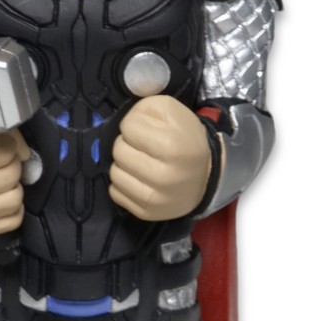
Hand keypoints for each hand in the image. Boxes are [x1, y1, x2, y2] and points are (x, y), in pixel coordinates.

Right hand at [0, 130, 29, 236]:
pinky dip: (13, 208)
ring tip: (3, 182)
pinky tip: (1, 198)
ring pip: (15, 199)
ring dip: (14, 187)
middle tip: (4, 164)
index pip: (2, 153)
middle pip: (10, 176)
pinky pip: (14, 220)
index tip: (1, 146)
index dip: (8, 146)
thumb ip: (0, 135)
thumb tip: (24, 153)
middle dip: (13, 165)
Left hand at [109, 96, 212, 221]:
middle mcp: (162, 176)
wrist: (207, 176)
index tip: (146, 130)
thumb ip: (146, 107)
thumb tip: (125, 122)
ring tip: (140, 162)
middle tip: (142, 147)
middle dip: (127, 144)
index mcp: (171, 147)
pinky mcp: (146, 213)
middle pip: (119, 151)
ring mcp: (154, 199)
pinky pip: (115, 193)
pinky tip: (138, 179)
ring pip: (114, 174)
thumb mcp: (173, 112)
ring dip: (123, 164)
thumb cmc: (187, 140)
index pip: (128, 127)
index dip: (134, 124)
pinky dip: (123, 183)